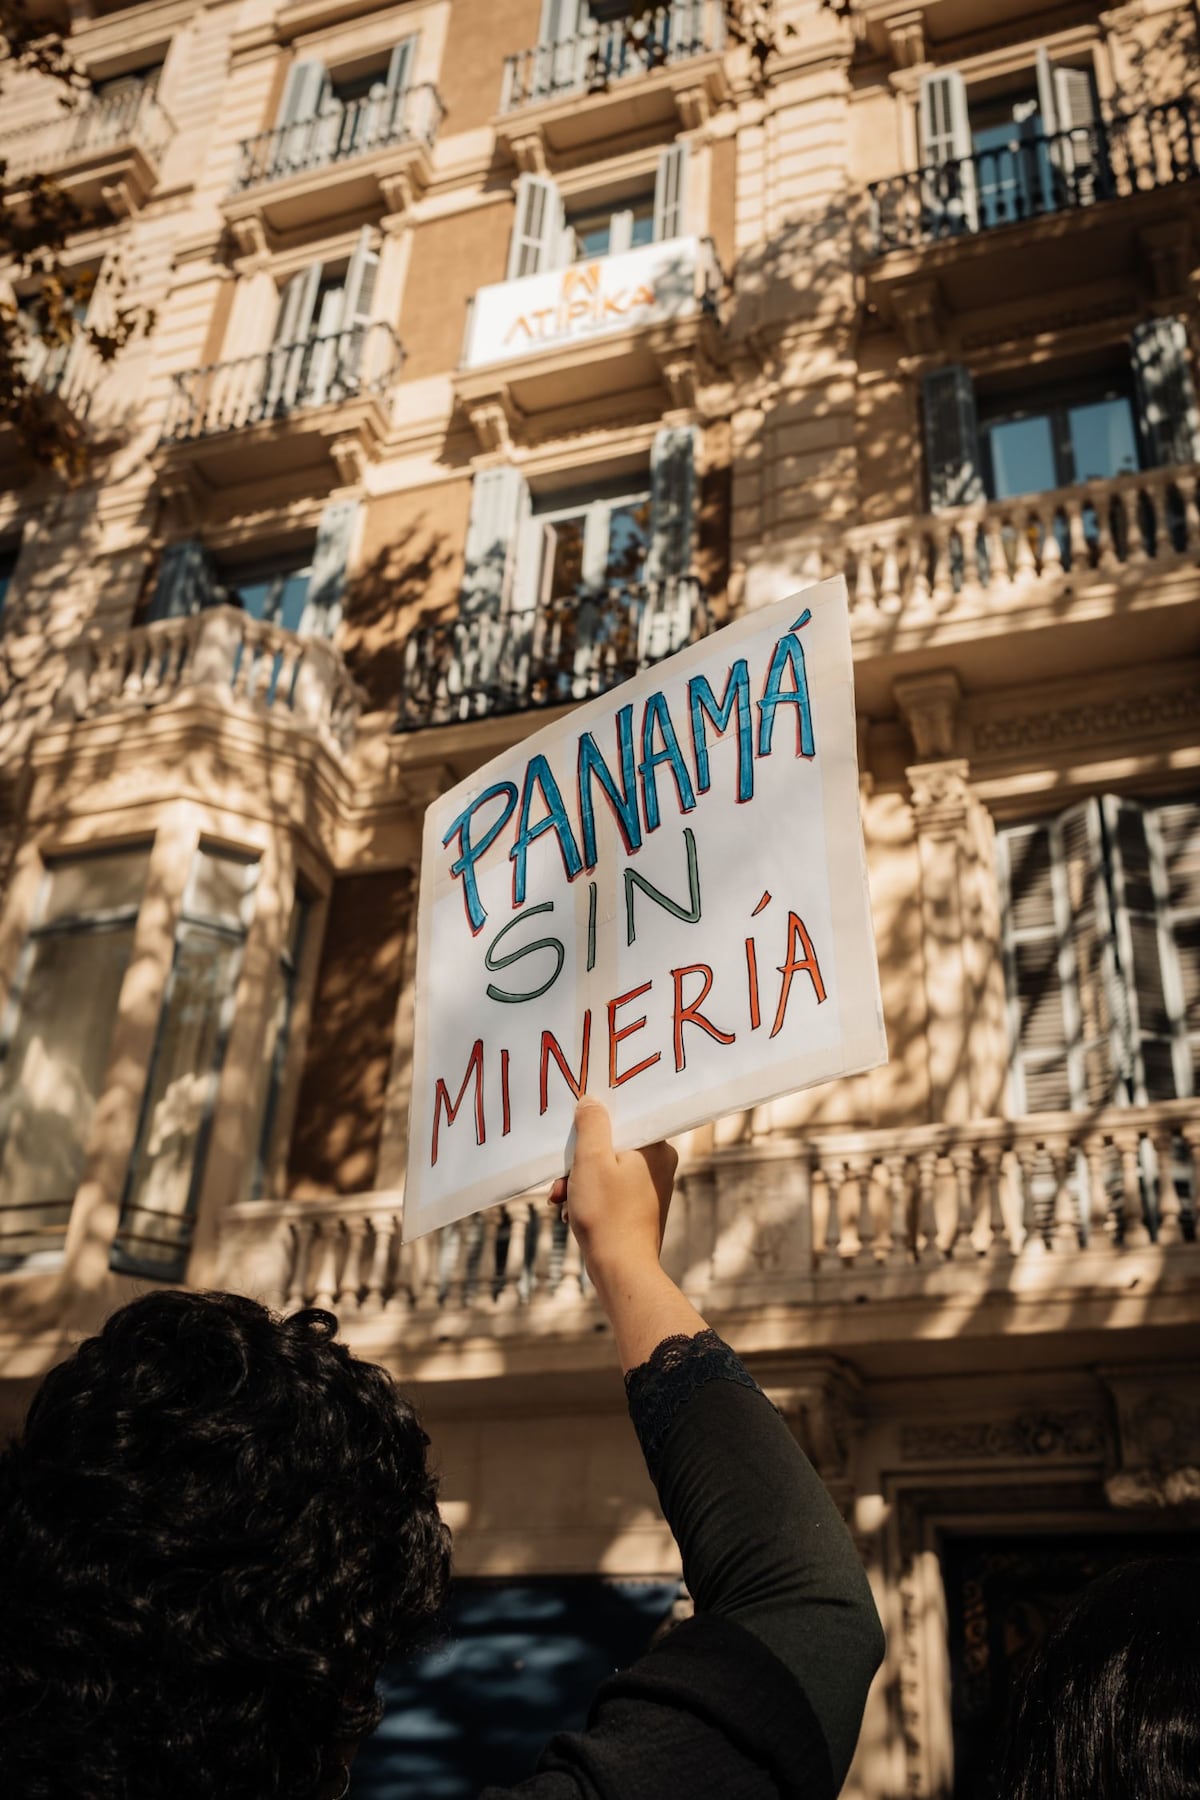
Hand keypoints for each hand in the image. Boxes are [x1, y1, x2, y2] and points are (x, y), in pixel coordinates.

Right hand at [550, 1096, 676, 1288]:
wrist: (622, 1271)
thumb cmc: (607, 1215)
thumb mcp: (590, 1160)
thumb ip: (591, 1124)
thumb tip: (591, 1101)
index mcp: (656, 1148)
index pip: (625, 1117)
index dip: (596, 1121)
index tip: (575, 1128)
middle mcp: (658, 1165)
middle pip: (611, 1144)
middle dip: (579, 1161)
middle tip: (560, 1178)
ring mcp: (649, 1188)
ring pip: (606, 1169)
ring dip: (579, 1182)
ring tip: (561, 1200)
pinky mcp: (638, 1208)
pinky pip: (609, 1190)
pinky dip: (588, 1198)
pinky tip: (571, 1213)